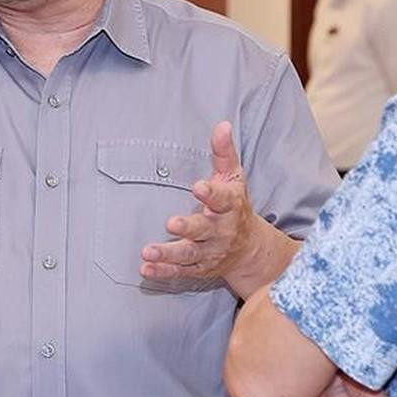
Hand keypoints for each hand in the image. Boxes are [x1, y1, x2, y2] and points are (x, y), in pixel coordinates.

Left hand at [141, 121, 284, 295]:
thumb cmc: (236, 207)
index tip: (199, 187)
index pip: (222, 199)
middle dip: (189, 228)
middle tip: (172, 223)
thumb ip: (224, 153)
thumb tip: (222, 125)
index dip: (211, 193)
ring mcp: (209, 252)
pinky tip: (145, 269)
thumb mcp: (234, 178)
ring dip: (168, 254)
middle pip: (204, 230)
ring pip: (189, 254)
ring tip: (148, 252)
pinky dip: (163, 272)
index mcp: (229, 206)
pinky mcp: (198, 267)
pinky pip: (180, 272)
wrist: (251, 250)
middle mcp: (220, 231)